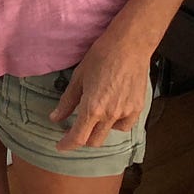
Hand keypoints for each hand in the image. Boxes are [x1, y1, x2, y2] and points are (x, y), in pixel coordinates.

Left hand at [50, 33, 150, 149]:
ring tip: (94, 115)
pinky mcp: (138, 108)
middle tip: (73, 130)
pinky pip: (125, 125)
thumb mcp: (78, 78)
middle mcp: (110, 115)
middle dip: (82, 139)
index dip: (67, 145)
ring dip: (98, 130)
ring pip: (109, 133)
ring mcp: (126, 113)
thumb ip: (67, 101)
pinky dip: (115, 124)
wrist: (128, 47)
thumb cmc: (100, 57)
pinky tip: (110, 112)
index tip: (60, 146)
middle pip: (94, 141)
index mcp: (93, 108)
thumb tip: (55, 118)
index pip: (78, 137)